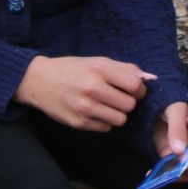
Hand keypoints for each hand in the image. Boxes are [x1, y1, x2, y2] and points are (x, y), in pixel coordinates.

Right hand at [14, 55, 152, 130]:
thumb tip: (149, 78)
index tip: (133, 90)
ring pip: (120, 119)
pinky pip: (105, 128)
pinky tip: (95, 112)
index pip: (135, 85)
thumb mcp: (97, 61)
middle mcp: (92, 88)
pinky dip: (104, 122)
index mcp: (99, 69)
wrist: (38, 81)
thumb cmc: (71, 69)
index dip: (139, 89)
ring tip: (107, 105)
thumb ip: (124, 69)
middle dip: (128, 102)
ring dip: (117, 114)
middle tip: (118, 98)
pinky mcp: (78, 123)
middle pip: (129, 105)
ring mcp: (85, 107)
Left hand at [151, 102, 187, 180]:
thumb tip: (179, 152)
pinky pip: (182, 176)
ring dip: (185, 173)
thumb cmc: (168, 101)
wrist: (152, 107)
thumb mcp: (173, 108)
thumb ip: (176, 127)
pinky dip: (173, 177)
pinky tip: (161, 172)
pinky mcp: (178, 161)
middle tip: (181, 160)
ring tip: (170, 165)